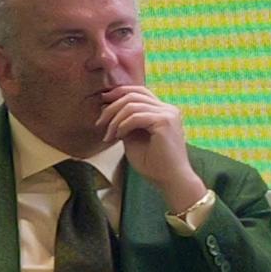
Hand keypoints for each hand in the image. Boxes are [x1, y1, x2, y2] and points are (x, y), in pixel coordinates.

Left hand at [97, 86, 205, 219]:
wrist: (171, 180)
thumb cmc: (154, 164)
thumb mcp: (134, 138)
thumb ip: (126, 123)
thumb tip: (108, 110)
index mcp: (163, 111)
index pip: (140, 91)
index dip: (119, 93)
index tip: (102, 102)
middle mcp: (168, 109)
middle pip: (133, 94)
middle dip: (112, 106)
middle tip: (99, 123)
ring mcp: (168, 114)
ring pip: (132, 104)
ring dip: (114, 119)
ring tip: (108, 135)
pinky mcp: (165, 122)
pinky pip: (136, 116)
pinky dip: (122, 125)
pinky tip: (118, 137)